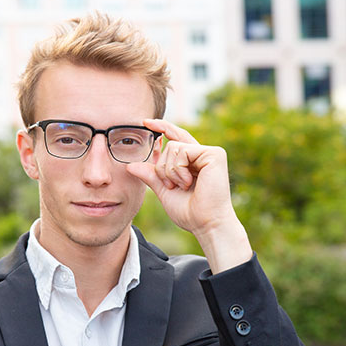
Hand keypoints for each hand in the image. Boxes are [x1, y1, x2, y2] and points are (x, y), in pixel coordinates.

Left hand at [127, 119, 251, 272]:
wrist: (205, 223)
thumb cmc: (189, 211)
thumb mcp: (164, 190)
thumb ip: (150, 175)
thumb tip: (130, 165)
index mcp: (193, 161)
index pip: (176, 138)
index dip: (162, 127)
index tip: (145, 122)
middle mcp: (203, 154)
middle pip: (170, 146)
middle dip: (163, 168)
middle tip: (173, 186)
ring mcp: (210, 153)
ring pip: (174, 148)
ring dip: (171, 171)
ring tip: (183, 185)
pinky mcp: (214, 154)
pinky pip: (183, 151)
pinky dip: (179, 169)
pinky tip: (189, 182)